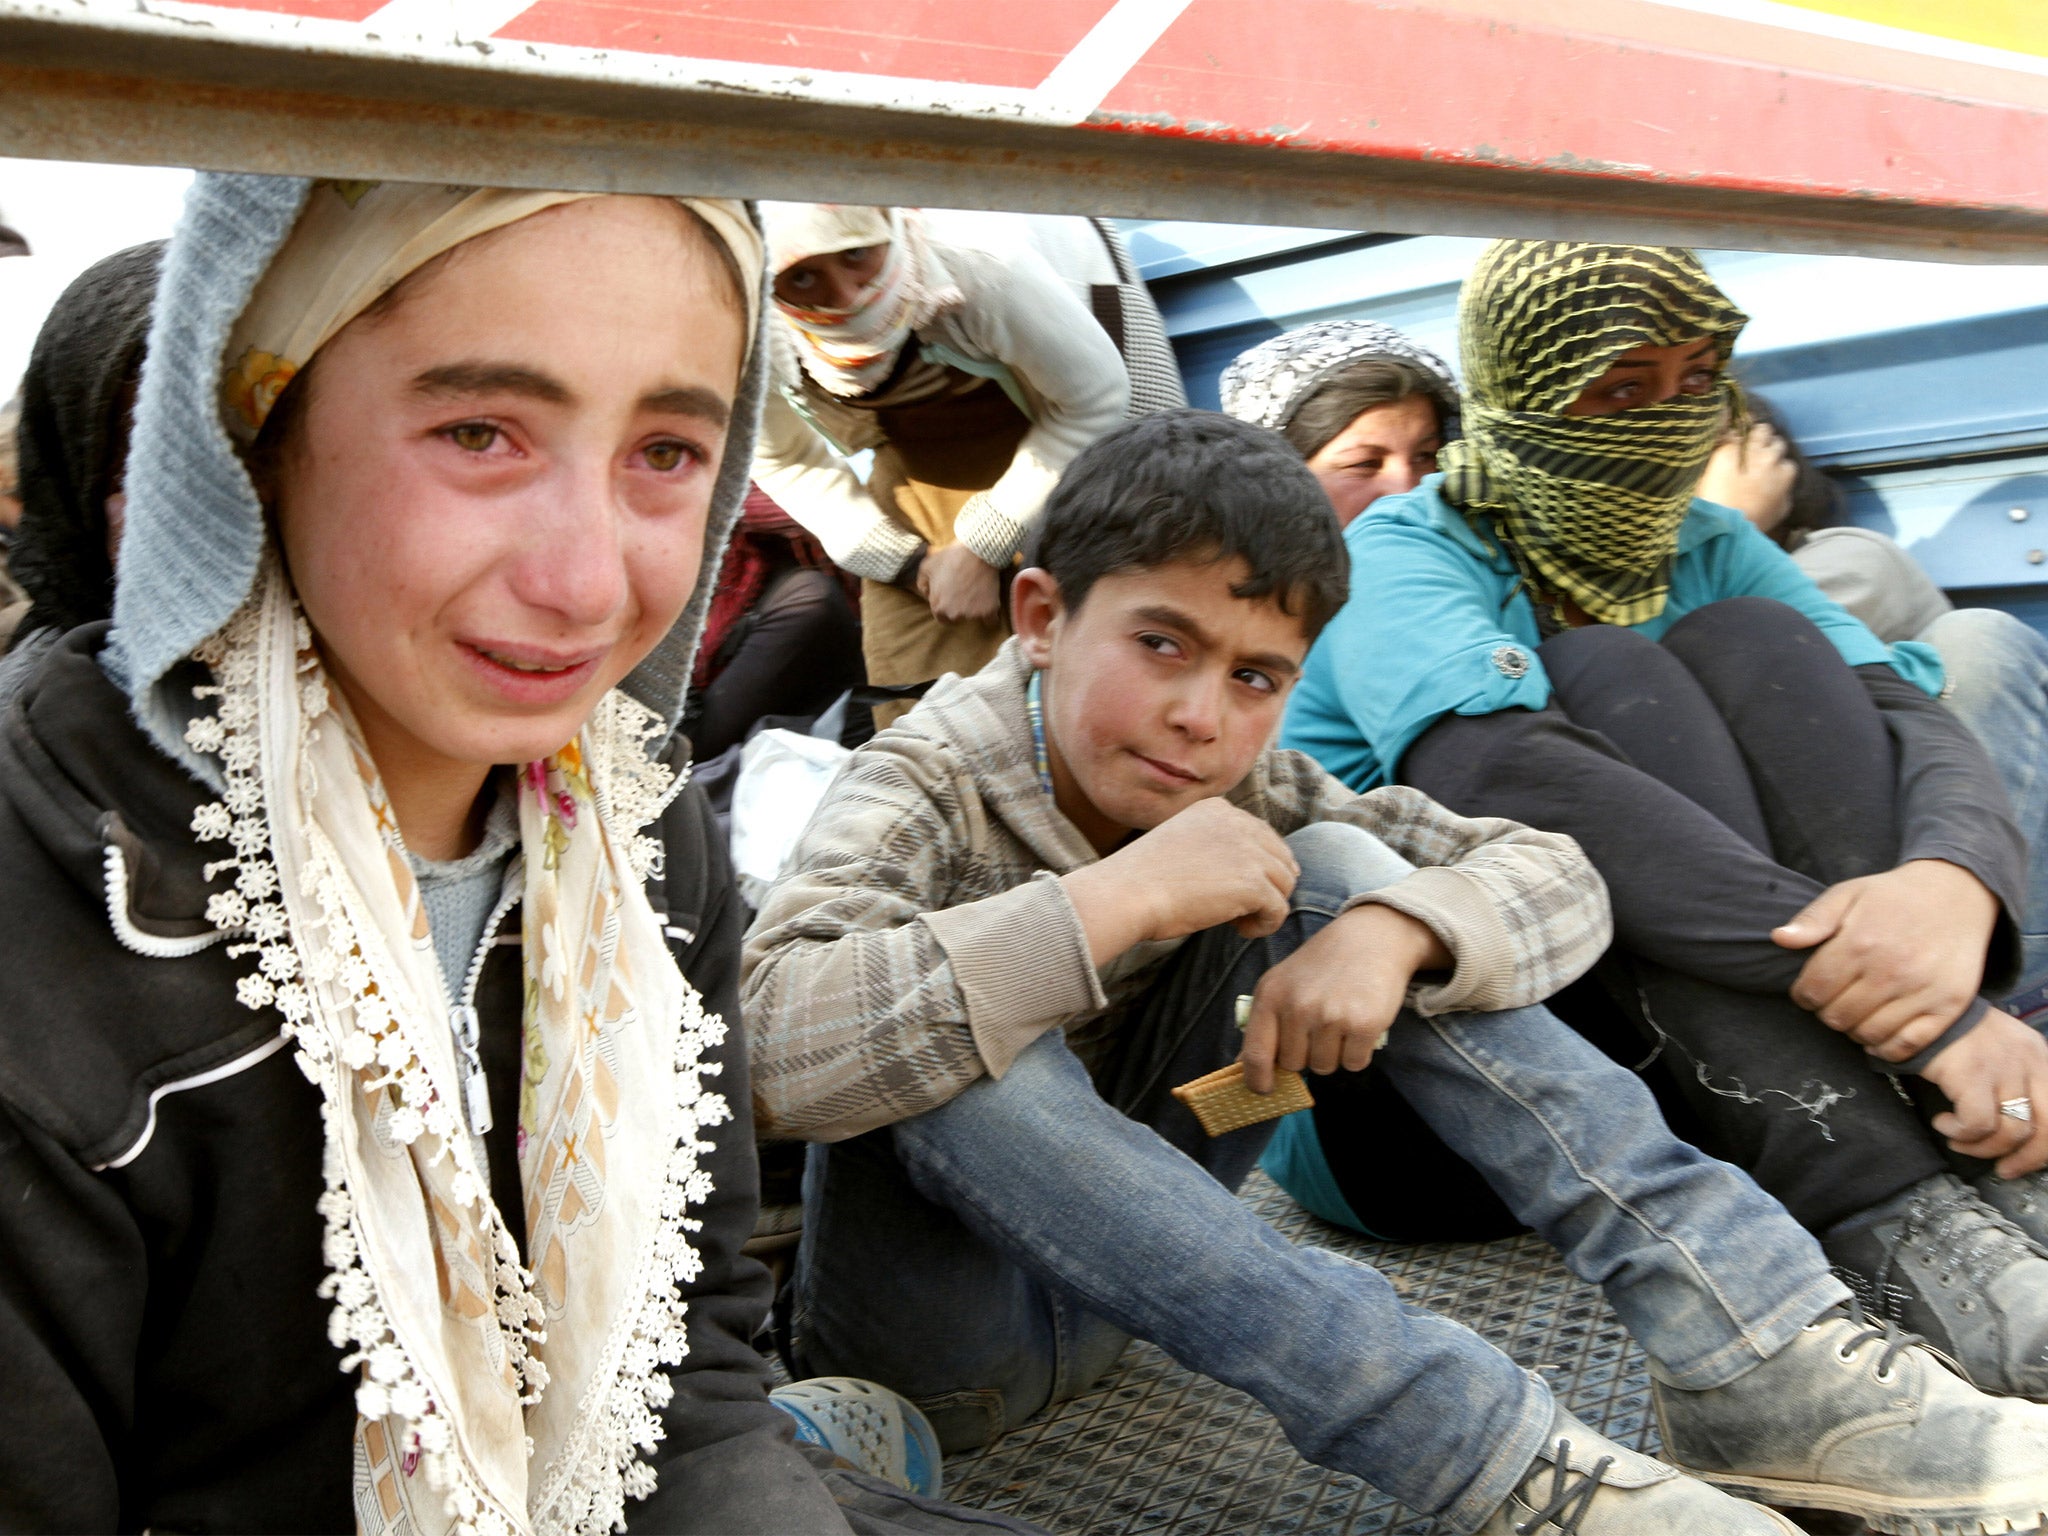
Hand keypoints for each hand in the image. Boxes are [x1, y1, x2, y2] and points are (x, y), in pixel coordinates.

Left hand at [917, 542, 1001, 622]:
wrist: (977, 551)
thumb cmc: (950, 557)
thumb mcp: (927, 566)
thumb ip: (922, 584)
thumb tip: (926, 595)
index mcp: (938, 608)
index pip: (942, 618)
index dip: (947, 607)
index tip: (954, 597)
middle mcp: (954, 615)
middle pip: (958, 619)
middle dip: (960, 609)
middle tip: (966, 592)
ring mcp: (972, 614)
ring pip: (974, 618)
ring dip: (976, 610)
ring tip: (978, 591)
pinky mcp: (989, 611)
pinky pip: (991, 620)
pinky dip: (991, 614)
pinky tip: (990, 603)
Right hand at [1059, 798, 1297, 967]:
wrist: (1125, 894)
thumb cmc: (1142, 879)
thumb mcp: (1181, 843)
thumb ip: (1214, 845)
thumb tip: (1252, 874)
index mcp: (1218, 809)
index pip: (1261, 836)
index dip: (1255, 866)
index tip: (1231, 888)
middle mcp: (1238, 823)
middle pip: (1280, 858)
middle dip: (1266, 885)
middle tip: (1238, 908)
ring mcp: (1248, 851)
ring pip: (1285, 884)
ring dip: (1266, 906)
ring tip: (1237, 920)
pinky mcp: (1253, 883)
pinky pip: (1279, 910)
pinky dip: (1265, 925)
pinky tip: (1240, 930)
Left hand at [1239, 904, 1450, 1092]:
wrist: (1370, 939)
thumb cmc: (1321, 966)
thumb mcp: (1282, 984)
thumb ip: (1263, 1024)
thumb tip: (1244, 1066)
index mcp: (1270, 996)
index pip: (1255, 1055)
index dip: (1257, 1080)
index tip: (1264, 1090)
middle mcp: (1298, 1007)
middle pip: (1293, 1064)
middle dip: (1305, 1055)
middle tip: (1318, 1028)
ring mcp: (1331, 1016)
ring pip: (1324, 1067)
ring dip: (1333, 1054)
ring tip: (1339, 1022)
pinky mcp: (1363, 1024)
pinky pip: (1354, 1064)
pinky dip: (1357, 1053)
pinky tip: (1358, 1026)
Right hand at [1698, 423, 1796, 532]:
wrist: (1726, 531)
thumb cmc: (1714, 494)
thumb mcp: (1715, 462)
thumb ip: (1727, 441)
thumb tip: (1733, 426)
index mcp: (1757, 449)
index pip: (1761, 429)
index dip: (1752, 432)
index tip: (1745, 438)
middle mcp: (1775, 462)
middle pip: (1778, 445)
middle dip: (1768, 447)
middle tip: (1753, 457)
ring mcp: (1784, 485)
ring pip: (1788, 466)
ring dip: (1778, 467)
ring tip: (1763, 476)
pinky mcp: (1784, 506)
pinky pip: (1785, 491)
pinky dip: (1777, 490)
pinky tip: (1765, 497)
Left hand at [1773, 860, 1997, 1059]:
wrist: (1956, 894)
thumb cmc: (1893, 896)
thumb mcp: (1848, 893)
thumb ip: (1813, 919)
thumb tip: (1779, 939)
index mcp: (1861, 942)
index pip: (1814, 989)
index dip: (1803, 996)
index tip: (1809, 991)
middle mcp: (1892, 970)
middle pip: (1837, 1017)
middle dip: (1826, 1012)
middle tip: (1834, 1001)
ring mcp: (1923, 990)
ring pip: (1868, 1034)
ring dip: (1854, 1030)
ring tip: (1855, 1013)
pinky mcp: (1949, 1006)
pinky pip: (1907, 1045)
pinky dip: (1887, 1048)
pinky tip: (1878, 1034)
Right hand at [1919, 1009, 2047, 1176]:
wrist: (1916, 1006)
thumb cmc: (1952, 1032)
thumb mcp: (1999, 1051)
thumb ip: (2016, 1080)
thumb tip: (2017, 1129)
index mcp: (2039, 1056)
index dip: (2043, 1149)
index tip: (2019, 1162)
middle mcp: (2029, 1062)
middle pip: (2046, 1128)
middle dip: (2025, 1158)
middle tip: (2002, 1169)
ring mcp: (2003, 1069)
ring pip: (2011, 1132)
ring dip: (1981, 1147)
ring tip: (1958, 1140)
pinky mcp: (1973, 1075)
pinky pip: (1977, 1124)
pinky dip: (1960, 1133)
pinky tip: (1943, 1123)